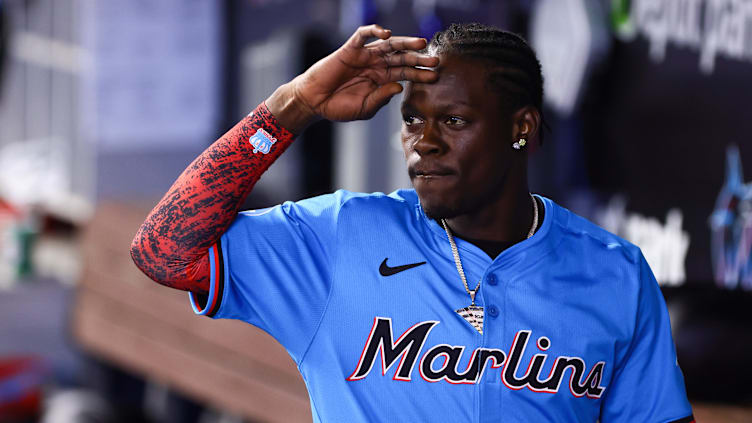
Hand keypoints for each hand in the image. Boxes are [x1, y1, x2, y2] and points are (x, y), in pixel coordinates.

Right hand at [267, 24, 439, 132]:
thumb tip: (400, 87)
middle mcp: (376, 65)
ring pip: (389, 44)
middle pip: (402, 57)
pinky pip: (363, 35)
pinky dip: (374, 31)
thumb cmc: (339, 107)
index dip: (420, 74)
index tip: (435, 77)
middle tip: (435, 60)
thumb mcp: (365, 108)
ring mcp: (364, 55)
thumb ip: (382, 97)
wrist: (314, 102)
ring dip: (405, 42)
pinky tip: (386, 33)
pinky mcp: (350, 49)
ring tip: (420, 43)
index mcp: (382, 79)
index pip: (406, 74)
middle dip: (419, 58)